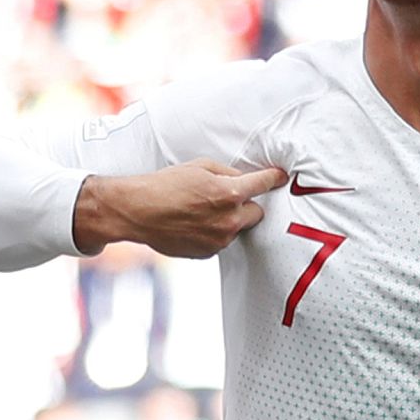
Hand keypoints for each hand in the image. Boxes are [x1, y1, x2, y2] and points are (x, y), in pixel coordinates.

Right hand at [75, 159, 287, 258]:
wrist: (138, 211)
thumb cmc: (165, 185)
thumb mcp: (199, 167)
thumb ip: (227, 173)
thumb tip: (243, 179)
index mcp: (229, 193)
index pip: (263, 185)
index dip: (273, 179)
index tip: (280, 178)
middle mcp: (229, 220)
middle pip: (257, 213)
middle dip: (246, 205)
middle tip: (225, 197)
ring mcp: (219, 240)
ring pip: (237, 228)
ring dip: (228, 220)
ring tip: (200, 211)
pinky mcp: (208, 253)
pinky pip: (221, 241)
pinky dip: (214, 233)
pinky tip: (193, 224)